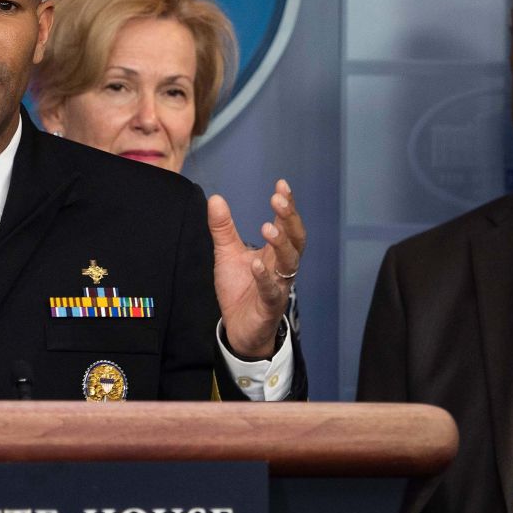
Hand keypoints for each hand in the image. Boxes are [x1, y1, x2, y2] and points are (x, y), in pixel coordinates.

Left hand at [208, 179, 304, 357]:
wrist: (238, 328)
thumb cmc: (240, 289)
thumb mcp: (227, 254)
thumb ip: (223, 228)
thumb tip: (216, 198)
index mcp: (275, 252)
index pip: (285, 224)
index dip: (287, 205)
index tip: (282, 184)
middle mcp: (282, 266)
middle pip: (296, 239)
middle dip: (289, 219)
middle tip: (278, 200)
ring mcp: (279, 285)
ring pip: (289, 262)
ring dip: (281, 244)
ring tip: (268, 228)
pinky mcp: (269, 305)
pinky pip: (271, 289)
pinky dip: (265, 276)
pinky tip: (257, 263)